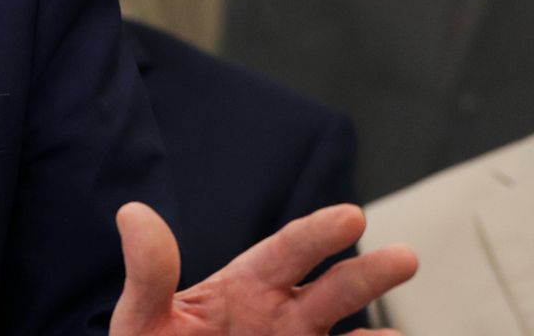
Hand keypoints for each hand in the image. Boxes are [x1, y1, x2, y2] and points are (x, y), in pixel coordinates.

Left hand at [110, 202, 417, 335]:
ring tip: (396, 335)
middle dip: (366, 275)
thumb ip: (148, 274)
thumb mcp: (143, 319)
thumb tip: (132, 213)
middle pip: (331, 293)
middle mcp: (281, 320)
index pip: (285, 253)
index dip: (316, 234)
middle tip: (405, 257)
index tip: (349, 215)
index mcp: (244, 289)